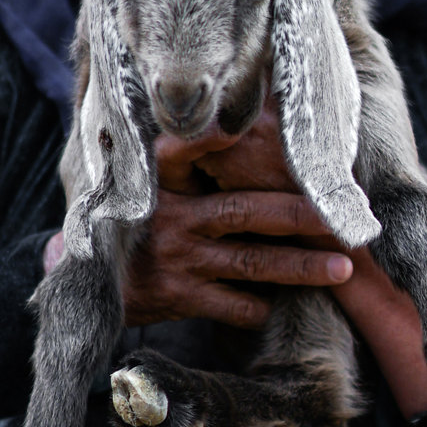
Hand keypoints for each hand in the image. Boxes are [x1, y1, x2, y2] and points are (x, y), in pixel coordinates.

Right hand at [44, 101, 426, 417]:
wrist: (83, 287)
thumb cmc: (129, 224)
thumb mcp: (141, 180)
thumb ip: (181, 153)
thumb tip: (234, 121)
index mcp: (160, 179)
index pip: (190, 146)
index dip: (220, 136)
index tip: (258, 124)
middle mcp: (171, 216)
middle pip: (247, 211)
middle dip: (301, 216)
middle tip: (343, 220)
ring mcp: (178, 260)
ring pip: (252, 262)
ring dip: (301, 267)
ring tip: (343, 269)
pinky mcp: (179, 298)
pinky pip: (233, 304)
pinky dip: (262, 305)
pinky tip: (283, 303)